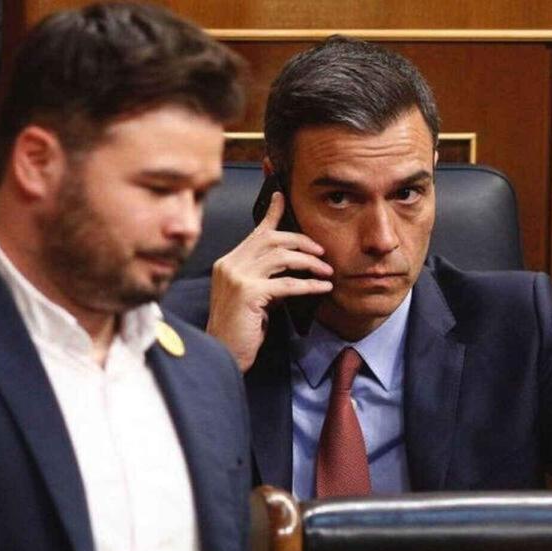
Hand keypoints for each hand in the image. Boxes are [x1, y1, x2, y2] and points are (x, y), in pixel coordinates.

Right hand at [207, 192, 332, 370]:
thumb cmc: (240, 330)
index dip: (271, 213)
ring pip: (281, 257)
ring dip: (309, 262)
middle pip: (271, 239)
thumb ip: (265, 278)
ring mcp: (237, 277)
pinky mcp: (248, 293)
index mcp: (228, 263)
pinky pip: (287, 283)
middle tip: (321, 252)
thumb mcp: (252, 297)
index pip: (255, 232)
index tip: (282, 196)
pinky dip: (309, 284)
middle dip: (301, 241)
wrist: (224, 353)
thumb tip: (292, 267)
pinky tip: (323, 287)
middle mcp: (230, 264)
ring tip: (327, 270)